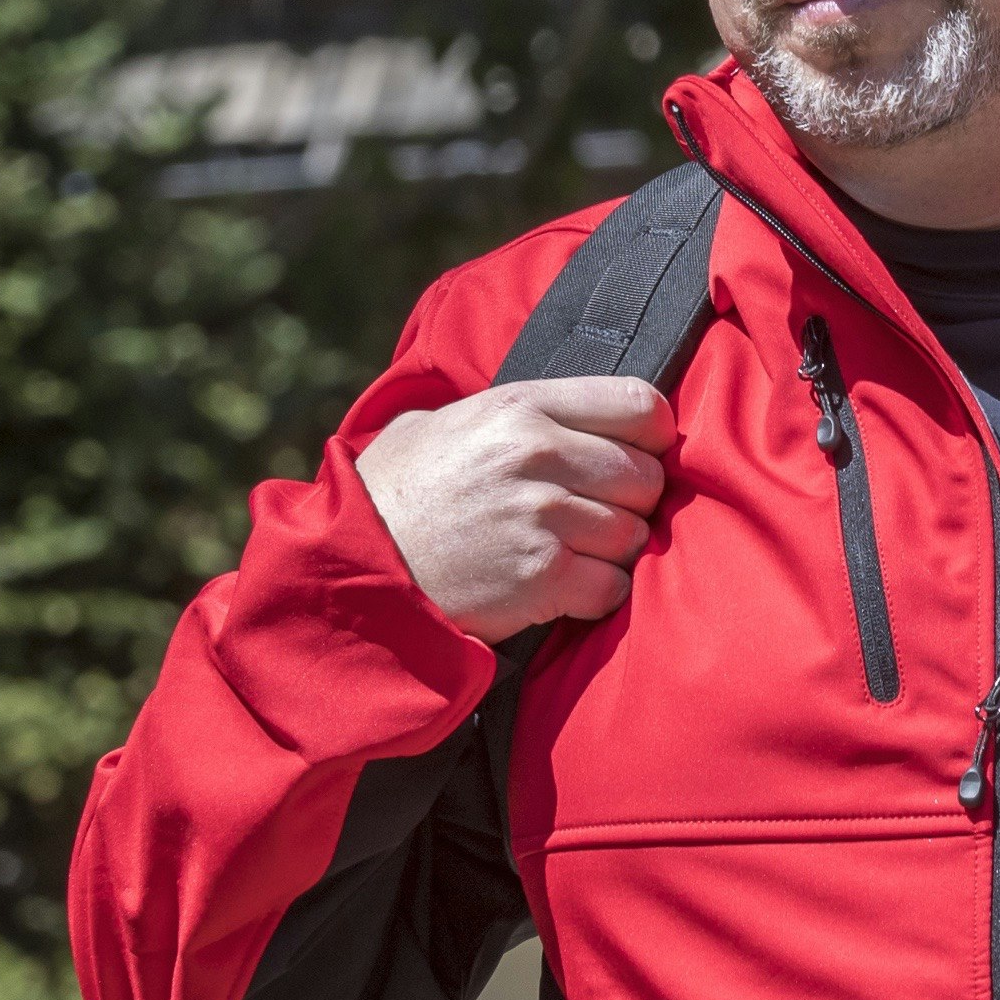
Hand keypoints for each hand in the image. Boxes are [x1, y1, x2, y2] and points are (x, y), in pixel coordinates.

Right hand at [355, 377, 677, 641]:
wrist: (350, 569)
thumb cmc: (390, 497)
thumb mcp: (433, 426)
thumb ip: (501, 412)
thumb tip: (550, 412)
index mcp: (520, 406)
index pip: (638, 404)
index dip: (649, 436)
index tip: (636, 455)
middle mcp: (538, 453)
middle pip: (645, 475)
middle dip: (629, 502)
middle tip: (592, 517)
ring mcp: (542, 516)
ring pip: (634, 534)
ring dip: (611, 551)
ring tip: (568, 554)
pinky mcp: (541, 576)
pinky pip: (612, 586)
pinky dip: (595, 594)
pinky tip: (562, 590)